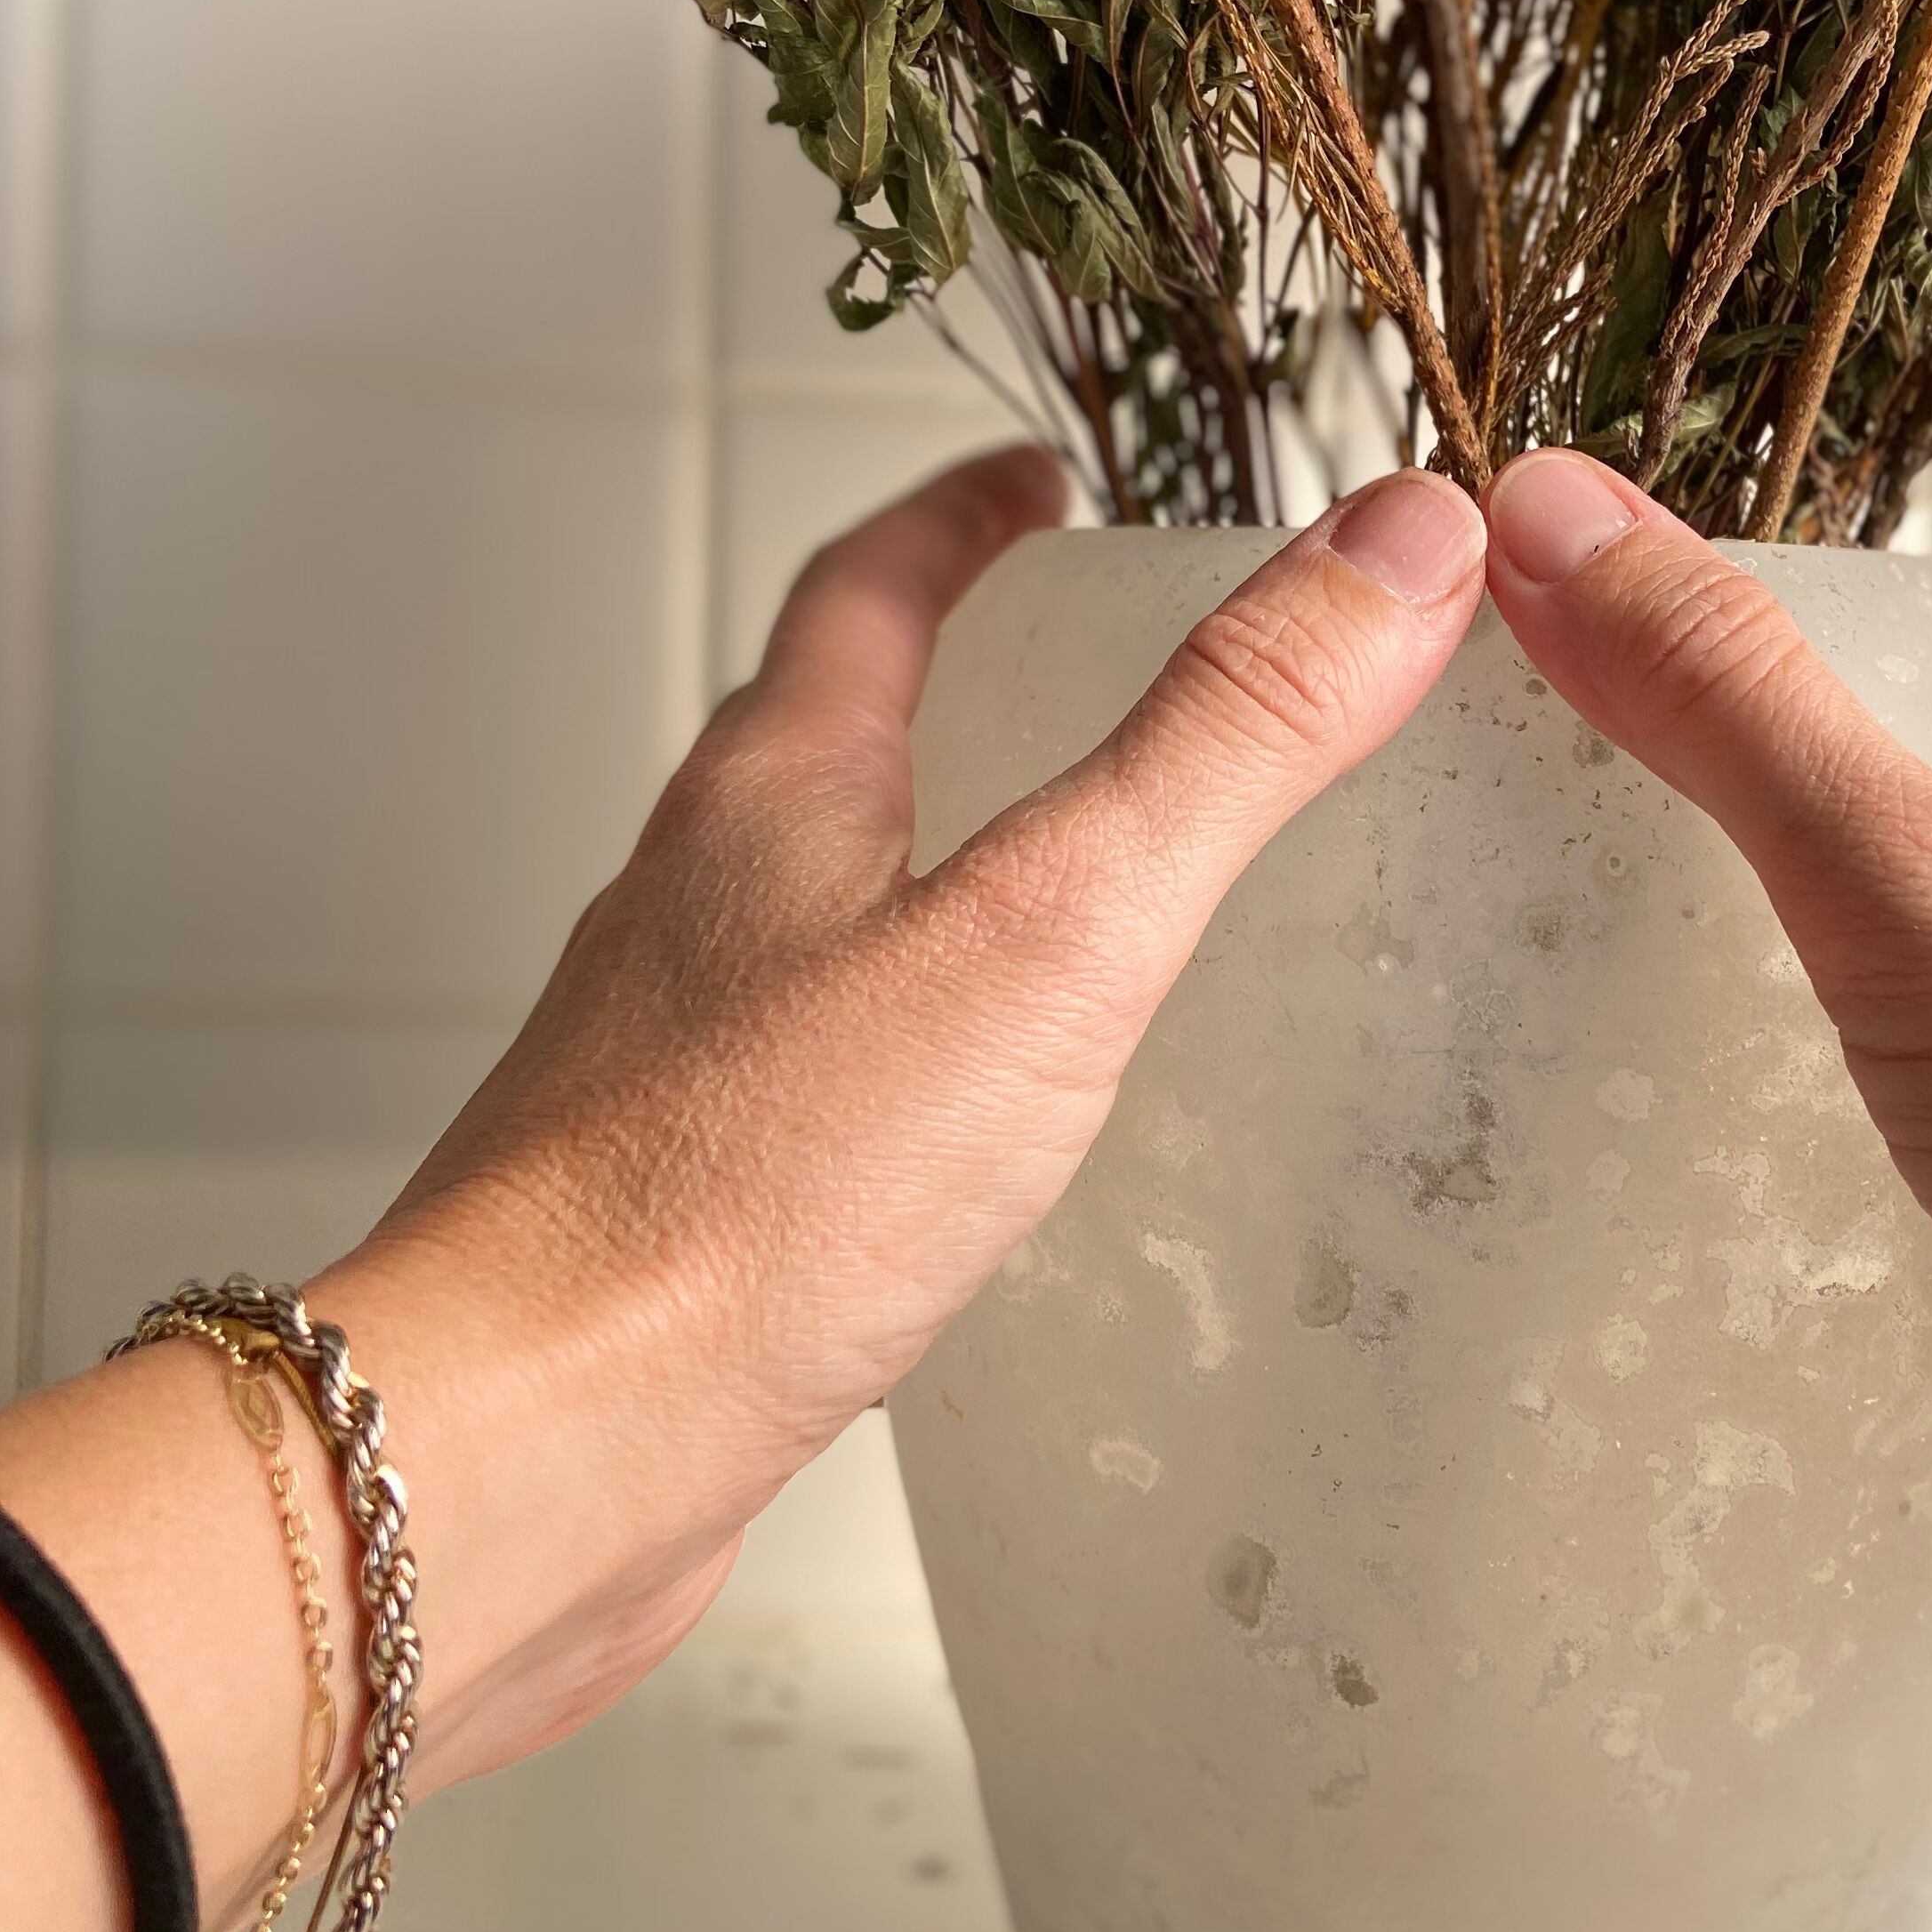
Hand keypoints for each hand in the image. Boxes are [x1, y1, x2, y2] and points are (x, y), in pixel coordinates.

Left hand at [0, 449, 1486, 1931]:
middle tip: (1091, 663)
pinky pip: (822, 1070)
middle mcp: (707, 902)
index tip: (1047, 477)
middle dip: (962, 673)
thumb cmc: (745, 1194)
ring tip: (1075, 886)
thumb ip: (1224, 739)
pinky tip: (991, 1129)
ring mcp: (686, 1054)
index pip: (870, 584)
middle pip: (831, 731)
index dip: (967, 513)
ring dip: (937, 860)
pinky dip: (919, 1040)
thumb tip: (1400, 547)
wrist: (532, 1453)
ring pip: (822, 907)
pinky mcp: (696, 1202)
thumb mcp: (1051, 927)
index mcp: (776, 790)